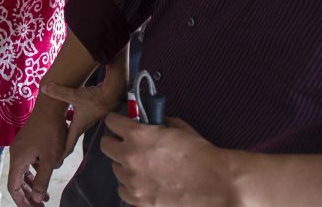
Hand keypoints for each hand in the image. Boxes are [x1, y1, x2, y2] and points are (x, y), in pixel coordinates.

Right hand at [8, 100, 70, 205]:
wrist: (50, 108)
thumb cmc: (51, 132)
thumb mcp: (49, 160)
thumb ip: (41, 180)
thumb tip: (36, 198)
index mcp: (18, 160)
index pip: (14, 187)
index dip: (21, 201)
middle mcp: (15, 154)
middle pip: (18, 181)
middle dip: (28, 195)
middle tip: (40, 206)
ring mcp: (21, 147)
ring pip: (24, 172)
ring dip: (33, 184)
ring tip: (45, 196)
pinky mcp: (27, 142)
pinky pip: (28, 162)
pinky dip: (35, 172)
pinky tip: (45, 174)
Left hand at [40, 57, 127, 157]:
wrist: (113, 93)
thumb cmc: (95, 98)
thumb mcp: (76, 95)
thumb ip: (60, 92)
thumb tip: (44, 88)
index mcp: (78, 127)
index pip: (68, 145)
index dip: (60, 155)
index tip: (53, 164)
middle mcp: (82, 126)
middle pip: (69, 140)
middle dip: (61, 148)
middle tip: (50, 155)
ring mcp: (87, 120)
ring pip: (73, 131)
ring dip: (65, 136)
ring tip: (54, 139)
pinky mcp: (89, 113)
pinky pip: (76, 123)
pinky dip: (69, 125)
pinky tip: (64, 119)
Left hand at [100, 114, 237, 206]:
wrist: (215, 183)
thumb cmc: (200, 154)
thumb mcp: (178, 128)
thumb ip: (157, 125)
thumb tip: (150, 125)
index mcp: (138, 135)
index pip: (111, 122)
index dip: (117, 121)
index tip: (120, 123)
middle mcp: (129, 157)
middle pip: (106, 146)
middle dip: (116, 142)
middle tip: (128, 144)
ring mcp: (132, 181)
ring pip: (115, 169)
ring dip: (124, 165)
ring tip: (142, 166)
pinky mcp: (139, 200)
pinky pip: (124, 190)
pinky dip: (130, 185)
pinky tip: (143, 182)